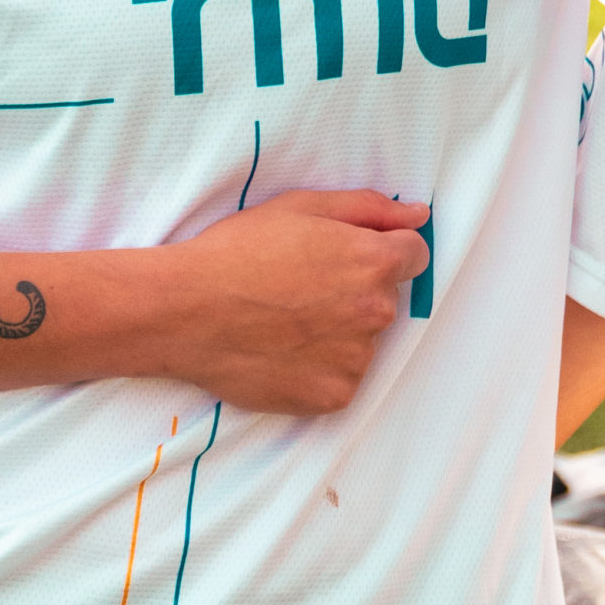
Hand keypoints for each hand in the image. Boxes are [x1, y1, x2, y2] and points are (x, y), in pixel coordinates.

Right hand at [152, 189, 428, 415]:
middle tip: (300, 288)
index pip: (414, 256)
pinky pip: (340, 378)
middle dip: (354, 291)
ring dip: (337, 333)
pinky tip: (281, 351)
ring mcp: (356, 359)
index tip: (344, 258)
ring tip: (284, 321)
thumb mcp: (302, 207)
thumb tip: (419, 216)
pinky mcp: (333, 397)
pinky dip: (318, 368)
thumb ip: (370, 209)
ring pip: (362, 341)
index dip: (380, 251)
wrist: (184, 312)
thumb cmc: (238, 251)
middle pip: (384, 299)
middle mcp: (376, 313)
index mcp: (374, 262)